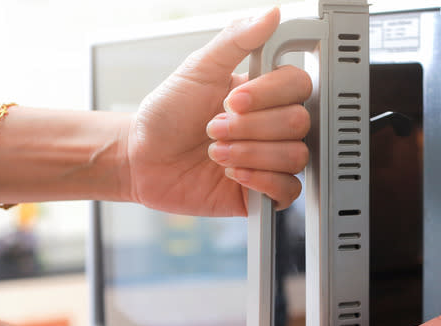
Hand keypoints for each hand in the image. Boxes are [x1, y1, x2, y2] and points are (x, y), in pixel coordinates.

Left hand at [123, 7, 310, 215]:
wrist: (142, 159)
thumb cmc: (167, 115)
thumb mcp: (198, 69)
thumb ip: (236, 40)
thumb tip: (270, 14)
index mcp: (265, 93)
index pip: (298, 86)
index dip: (268, 95)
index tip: (233, 100)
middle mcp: (273, 126)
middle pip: (299, 123)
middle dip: (250, 128)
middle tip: (214, 128)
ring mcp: (271, 159)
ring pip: (295, 157)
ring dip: (250, 154)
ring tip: (217, 153)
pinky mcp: (264, 193)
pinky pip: (288, 191)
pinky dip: (260, 181)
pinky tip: (233, 174)